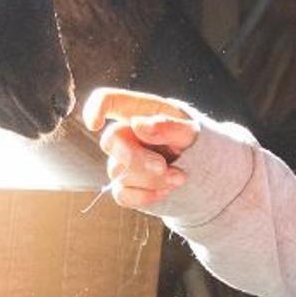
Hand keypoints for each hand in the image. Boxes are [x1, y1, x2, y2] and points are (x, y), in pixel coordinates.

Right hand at [81, 87, 199, 211]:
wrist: (201, 172)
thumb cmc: (192, 142)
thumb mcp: (190, 131)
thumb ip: (168, 125)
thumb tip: (138, 124)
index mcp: (139, 111)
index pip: (107, 100)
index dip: (94, 108)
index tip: (95, 125)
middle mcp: (126, 134)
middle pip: (110, 141)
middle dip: (136, 158)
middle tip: (163, 167)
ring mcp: (122, 161)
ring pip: (120, 173)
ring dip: (153, 179)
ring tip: (179, 177)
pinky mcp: (125, 186)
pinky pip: (123, 195)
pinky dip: (147, 196)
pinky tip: (166, 190)